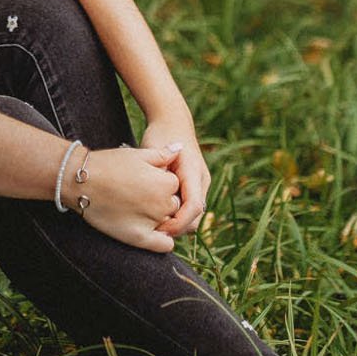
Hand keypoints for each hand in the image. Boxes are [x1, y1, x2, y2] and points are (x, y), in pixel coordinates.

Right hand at [76, 146, 181, 251]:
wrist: (81, 182)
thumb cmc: (108, 164)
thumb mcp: (137, 154)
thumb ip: (163, 154)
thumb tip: (180, 147)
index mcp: (166, 183)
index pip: (174, 185)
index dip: (161, 180)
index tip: (146, 179)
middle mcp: (163, 204)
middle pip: (173, 204)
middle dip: (162, 200)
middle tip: (140, 194)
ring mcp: (152, 222)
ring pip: (168, 223)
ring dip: (161, 218)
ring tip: (138, 209)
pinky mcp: (139, 238)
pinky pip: (163, 245)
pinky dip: (163, 240)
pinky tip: (153, 232)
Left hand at [141, 115, 208, 236]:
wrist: (172, 121)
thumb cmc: (160, 135)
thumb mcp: (155, 154)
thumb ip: (158, 177)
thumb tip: (158, 205)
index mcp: (194, 173)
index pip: (193, 208)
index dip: (178, 223)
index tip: (160, 229)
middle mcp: (202, 181)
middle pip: (196, 217)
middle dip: (178, 228)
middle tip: (154, 234)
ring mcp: (200, 184)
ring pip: (194, 216)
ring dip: (178, 225)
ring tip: (155, 228)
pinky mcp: (194, 187)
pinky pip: (189, 209)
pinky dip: (177, 217)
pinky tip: (158, 218)